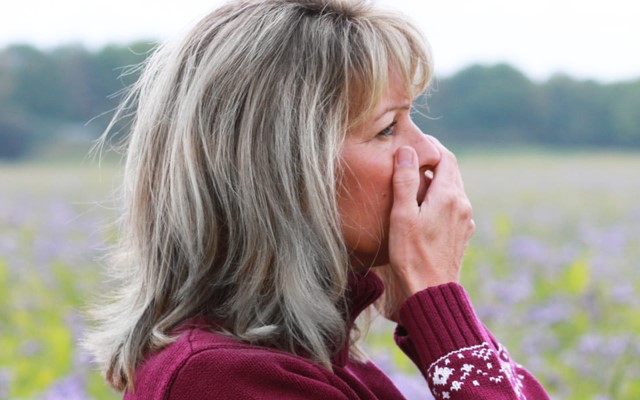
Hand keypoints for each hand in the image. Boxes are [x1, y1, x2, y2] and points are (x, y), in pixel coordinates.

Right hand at [387, 137, 474, 301]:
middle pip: (451, 171)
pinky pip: (454, 206)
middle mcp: (462, 204)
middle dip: (433, 160)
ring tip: (414, 180)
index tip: (415, 143)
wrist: (430, 291)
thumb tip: (408, 151)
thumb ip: (406, 181)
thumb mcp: (402, 215)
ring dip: (436, 180)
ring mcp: (464, 220)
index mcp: (448, 195)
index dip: (431, 146)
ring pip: (453, 188)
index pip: (445, 157)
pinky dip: (440, 197)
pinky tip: (424, 207)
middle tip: (412, 157)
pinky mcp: (462, 233)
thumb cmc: (412, 255)